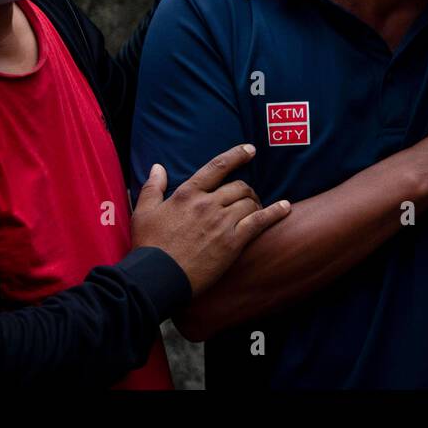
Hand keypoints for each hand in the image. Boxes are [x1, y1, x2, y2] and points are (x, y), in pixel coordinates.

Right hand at [132, 145, 290, 295]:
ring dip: (256, 202)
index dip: (236, 156)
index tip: (250, 150)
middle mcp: (208, 204)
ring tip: (258, 208)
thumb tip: (158, 167)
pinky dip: (274, 213)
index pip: (217, 167)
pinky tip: (285, 208)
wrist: (156, 277)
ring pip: (249, 202)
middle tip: (248, 196)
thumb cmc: (148, 246)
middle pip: (238, 187)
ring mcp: (222, 222)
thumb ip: (153, 187)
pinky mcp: (232, 242)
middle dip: (247, 189)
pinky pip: (259, 222)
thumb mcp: (143, 212)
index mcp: (188, 193)